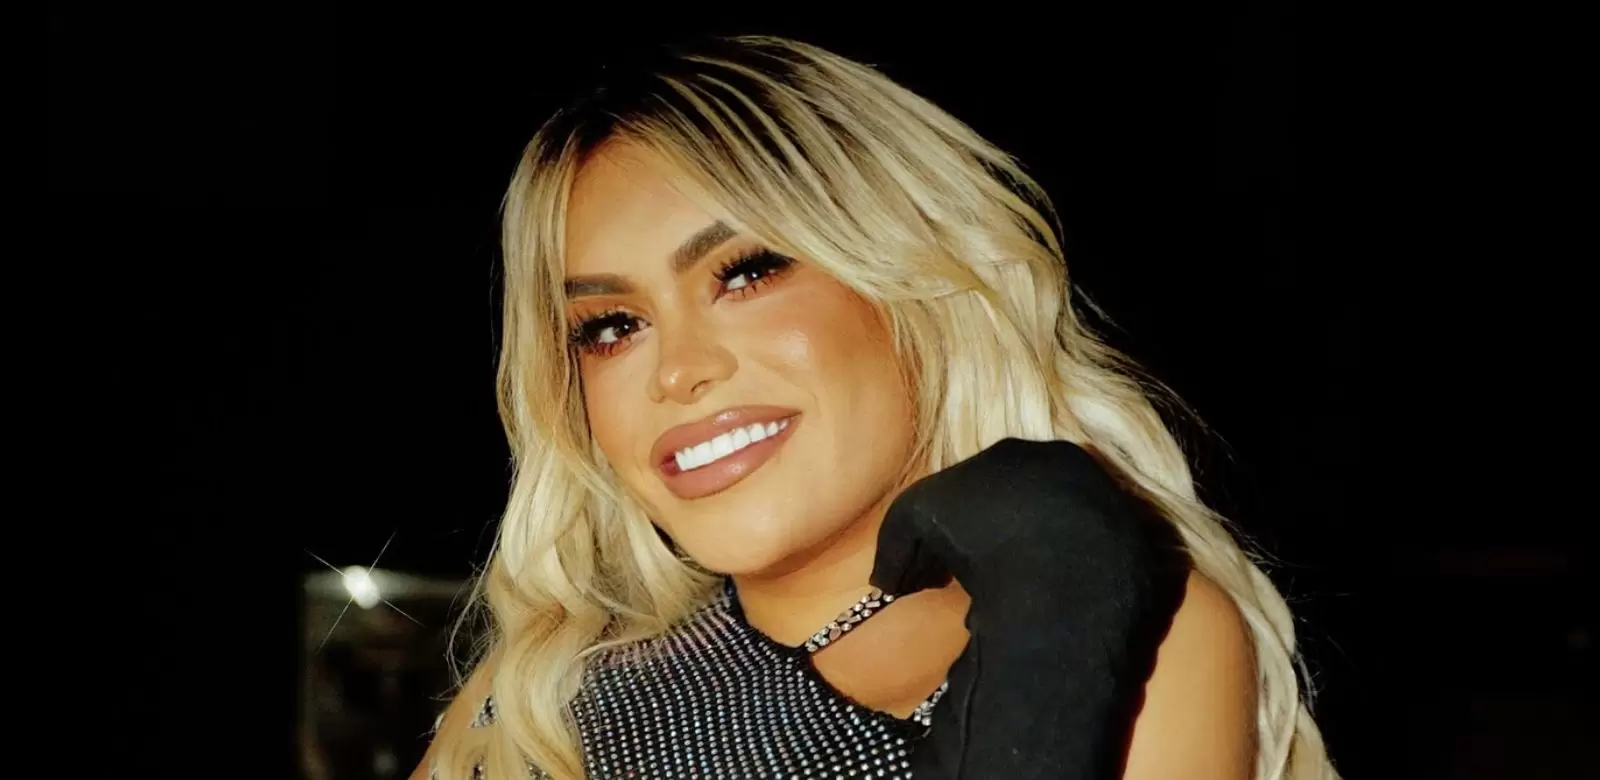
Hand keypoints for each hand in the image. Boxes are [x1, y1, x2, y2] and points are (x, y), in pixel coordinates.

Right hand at [871, 437, 1191, 778]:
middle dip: (1003, 534)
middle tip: (982, 575)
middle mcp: (1074, 468)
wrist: (1061, 578)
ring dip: (1042, 561)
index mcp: (1022, 451)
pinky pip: (1100, 569)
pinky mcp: (1142, 551)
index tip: (946, 553)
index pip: (983, 477)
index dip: (957, 518)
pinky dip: (1077, 587)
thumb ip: (895, 544)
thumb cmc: (979, 539)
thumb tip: (887, 579)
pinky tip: (1055, 613)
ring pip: (1069, 534)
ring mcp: (1113, 508)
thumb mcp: (913, 524)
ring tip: (1017, 600)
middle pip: (1030, 501)